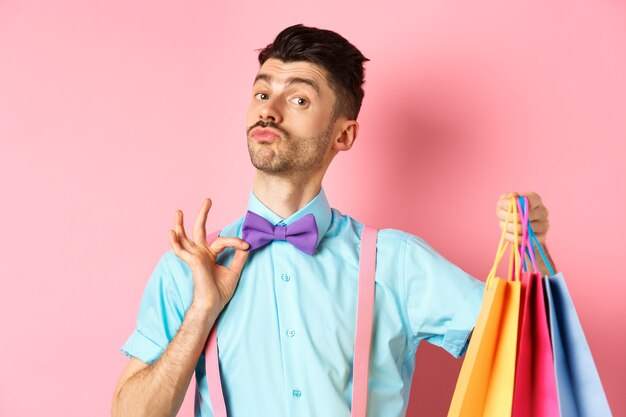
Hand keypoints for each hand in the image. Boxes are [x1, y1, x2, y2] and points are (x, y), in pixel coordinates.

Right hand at [169, 198, 249, 315]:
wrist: (212, 304)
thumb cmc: (220, 291)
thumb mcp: (234, 271)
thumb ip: (239, 257)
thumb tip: (247, 245)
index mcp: (210, 255)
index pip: (222, 241)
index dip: (235, 241)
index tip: (246, 245)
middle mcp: (200, 254)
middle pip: (199, 230)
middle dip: (203, 214)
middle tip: (208, 200)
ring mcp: (194, 257)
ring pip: (185, 237)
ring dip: (180, 225)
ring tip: (179, 212)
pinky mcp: (192, 261)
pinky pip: (181, 250)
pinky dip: (175, 241)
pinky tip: (172, 232)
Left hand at [496, 192, 549, 243]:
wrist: (520, 230)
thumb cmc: (512, 212)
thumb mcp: (507, 202)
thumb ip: (507, 198)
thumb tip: (512, 198)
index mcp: (535, 200)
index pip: (528, 199)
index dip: (514, 204)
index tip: (506, 206)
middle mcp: (543, 211)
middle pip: (521, 215)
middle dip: (506, 217)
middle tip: (501, 218)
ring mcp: (544, 225)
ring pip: (521, 228)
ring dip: (508, 227)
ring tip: (504, 225)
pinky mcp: (541, 238)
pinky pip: (522, 239)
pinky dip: (511, 237)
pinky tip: (508, 234)